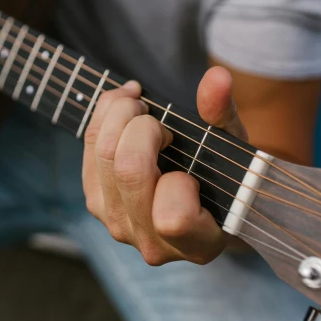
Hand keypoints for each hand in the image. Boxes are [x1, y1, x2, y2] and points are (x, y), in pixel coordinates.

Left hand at [82, 66, 248, 265]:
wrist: (196, 201)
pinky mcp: (95, 202)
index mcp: (197, 243)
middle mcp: (152, 243)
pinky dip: (103, 117)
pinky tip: (123, 105)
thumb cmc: (223, 178)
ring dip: (118, 115)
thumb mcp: (232, 148)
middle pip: (129, 172)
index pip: (172, 218)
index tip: (191, 168)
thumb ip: (224, 116)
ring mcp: (118, 224)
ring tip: (139, 102)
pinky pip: (88, 152)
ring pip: (104, 158)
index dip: (178, 182)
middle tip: (158, 115)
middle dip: (142, 127)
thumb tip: (216, 77)